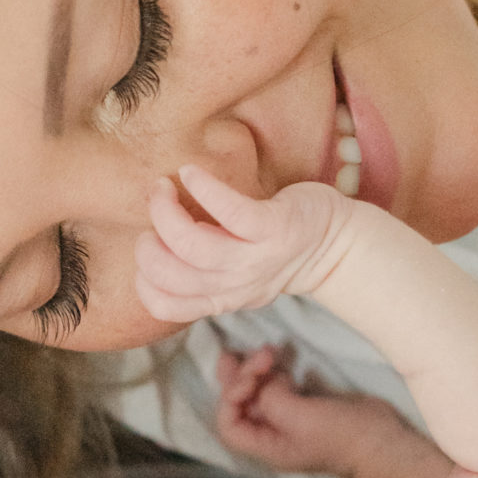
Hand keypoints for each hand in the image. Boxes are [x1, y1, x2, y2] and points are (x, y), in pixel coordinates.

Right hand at [135, 164, 353, 325]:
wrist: (334, 244)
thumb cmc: (274, 250)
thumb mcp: (235, 275)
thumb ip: (200, 270)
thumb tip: (153, 242)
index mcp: (220, 297)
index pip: (164, 305)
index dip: (142, 276)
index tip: (147, 242)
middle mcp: (236, 285)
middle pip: (172, 275)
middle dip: (148, 241)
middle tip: (154, 208)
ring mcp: (256, 258)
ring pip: (194, 246)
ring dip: (166, 212)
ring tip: (163, 186)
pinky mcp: (275, 227)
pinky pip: (232, 211)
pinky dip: (204, 188)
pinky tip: (191, 172)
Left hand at [216, 343, 407, 477]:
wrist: (381, 440)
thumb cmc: (339, 435)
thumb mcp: (298, 418)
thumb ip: (271, 399)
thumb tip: (266, 384)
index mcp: (266, 446)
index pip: (229, 424)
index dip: (231, 398)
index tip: (251, 379)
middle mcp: (272, 434)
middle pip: (241, 405)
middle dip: (241, 377)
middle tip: (255, 354)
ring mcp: (289, 420)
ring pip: (258, 393)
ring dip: (257, 370)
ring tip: (269, 351)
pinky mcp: (306, 406)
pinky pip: (278, 387)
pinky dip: (274, 372)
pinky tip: (281, 361)